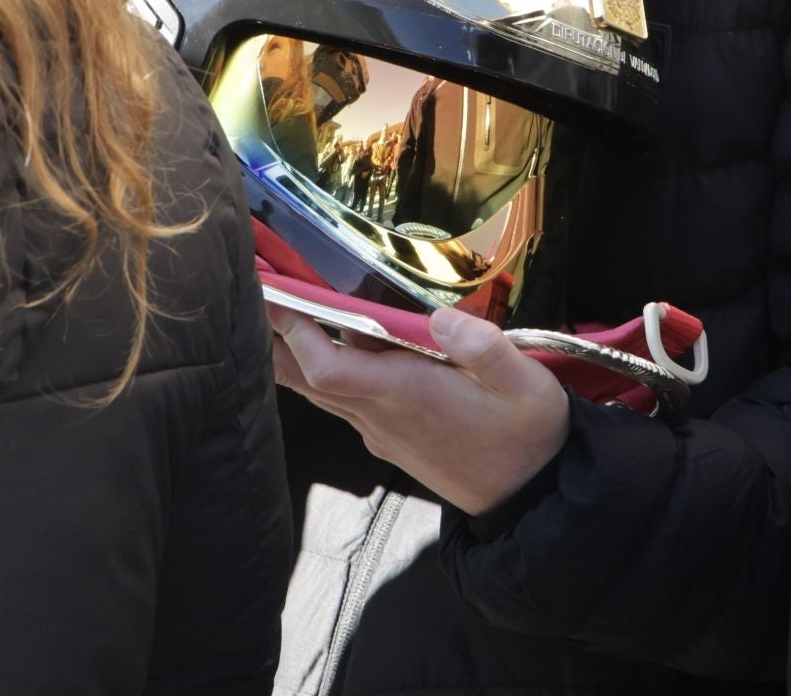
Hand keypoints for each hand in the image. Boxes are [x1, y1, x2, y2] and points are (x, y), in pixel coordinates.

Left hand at [271, 305, 570, 515]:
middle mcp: (381, 416)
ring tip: (277, 309)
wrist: (533, 498)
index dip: (296, 332)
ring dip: (292, 354)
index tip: (278, 294)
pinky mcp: (389, 440)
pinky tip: (328, 345)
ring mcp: (380, 431)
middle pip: (304, 379)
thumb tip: (442, 317)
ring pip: (318, 392)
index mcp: (407, 395)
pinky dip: (320, 372)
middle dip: (275, 338)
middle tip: (257, 292)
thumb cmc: (529, 434)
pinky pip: (341, 403)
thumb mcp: (526, 385)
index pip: (328, 369)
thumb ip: (485, 348)